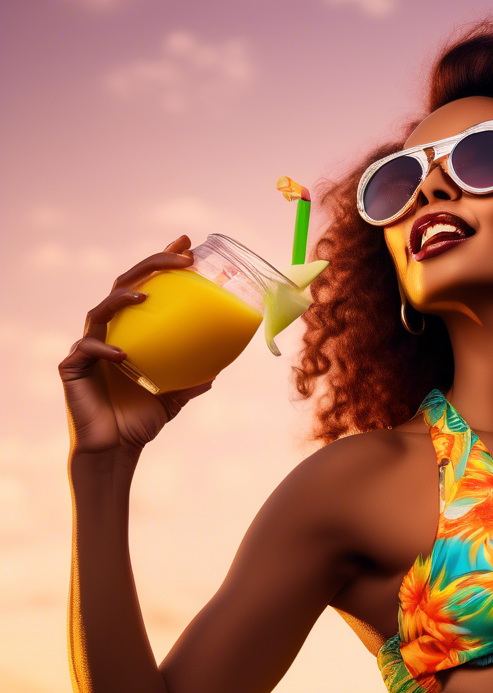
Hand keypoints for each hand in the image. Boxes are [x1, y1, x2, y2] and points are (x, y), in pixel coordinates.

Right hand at [59, 235, 216, 457]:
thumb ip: (193, 379)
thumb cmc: (141, 420)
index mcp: (133, 332)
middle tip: (181, 256)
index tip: (186, 243)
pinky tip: (123, 354)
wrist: (116, 449)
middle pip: (125, 285)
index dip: (162, 262)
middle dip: (152, 265)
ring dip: (123, 296)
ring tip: (146, 293)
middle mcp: (110, 333)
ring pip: (101, 310)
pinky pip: (87, 351)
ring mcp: (90, 348)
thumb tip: (220, 367)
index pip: (147, 287)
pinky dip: (104, 350)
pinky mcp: (72, 367)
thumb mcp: (176, 396)